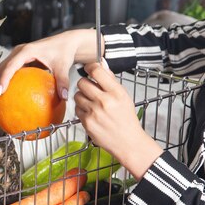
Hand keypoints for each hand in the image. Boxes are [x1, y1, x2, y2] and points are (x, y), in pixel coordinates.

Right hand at [0, 29, 100, 108]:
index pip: (10, 66)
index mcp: (26, 51)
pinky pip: (5, 74)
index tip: (0, 93)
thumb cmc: (63, 52)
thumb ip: (62, 81)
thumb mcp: (63, 66)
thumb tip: (63, 97)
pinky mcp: (16, 61)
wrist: (63, 42)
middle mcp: (17, 52)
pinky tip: (2, 101)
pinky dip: (0, 86)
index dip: (3, 80)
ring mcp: (15, 56)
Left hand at [76, 62, 162, 179]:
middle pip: (82, 82)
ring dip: (82, 97)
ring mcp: (94, 112)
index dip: (90, 67)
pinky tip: (90, 112)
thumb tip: (101, 63)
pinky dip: (81, 109)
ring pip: (77, 95)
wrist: (128, 141)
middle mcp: (105, 101)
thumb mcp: (124, 96)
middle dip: (85, 84)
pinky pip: (76, 109)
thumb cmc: (126, 118)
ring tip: (91, 102)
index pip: (97, 71)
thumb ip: (110, 80)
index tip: (89, 69)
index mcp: (116, 92)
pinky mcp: (86, 122)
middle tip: (90, 89)